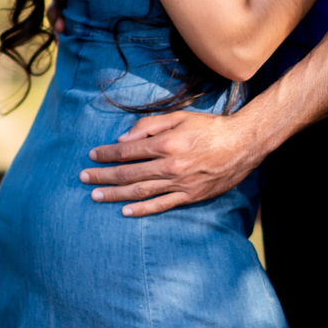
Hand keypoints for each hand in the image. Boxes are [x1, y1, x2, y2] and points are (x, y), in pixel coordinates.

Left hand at [80, 110, 261, 214]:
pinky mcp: (189, 196)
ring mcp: (179, 184)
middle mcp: (170, 166)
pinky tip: (125, 211)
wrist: (243, 144)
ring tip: (95, 195)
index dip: (107, 154)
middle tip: (84, 177)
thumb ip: (150, 125)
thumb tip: (123, 139)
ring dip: (114, 194)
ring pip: (140, 192)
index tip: (92, 155)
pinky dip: (141, 210)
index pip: (127, 151)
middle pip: (128, 174)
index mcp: (166, 144)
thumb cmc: (211, 127)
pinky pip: (160, 206)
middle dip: (103, 175)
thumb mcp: (180, 116)